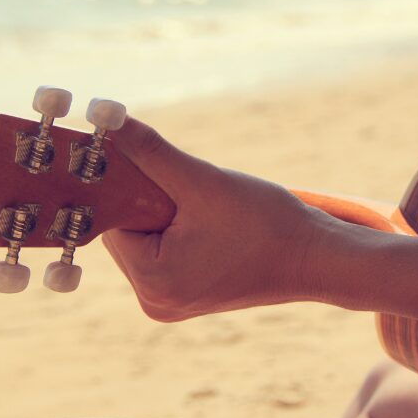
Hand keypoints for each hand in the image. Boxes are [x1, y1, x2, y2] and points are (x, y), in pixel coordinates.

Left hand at [102, 117, 336, 321]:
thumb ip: (148, 150)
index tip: (159, 169)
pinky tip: (211, 226)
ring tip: (209, 213)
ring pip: (145, 240)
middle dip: (150, 202)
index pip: (112, 220)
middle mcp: (154, 302)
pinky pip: (163, 253)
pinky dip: (177, 230)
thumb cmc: (265, 222)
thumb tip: (101, 113)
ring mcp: (170, 304)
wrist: (316, 257)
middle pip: (126, 232)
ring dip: (165, 214)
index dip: (131, 188)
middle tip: (193, 193)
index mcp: (152, 282)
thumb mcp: (202, 180)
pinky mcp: (186, 298)